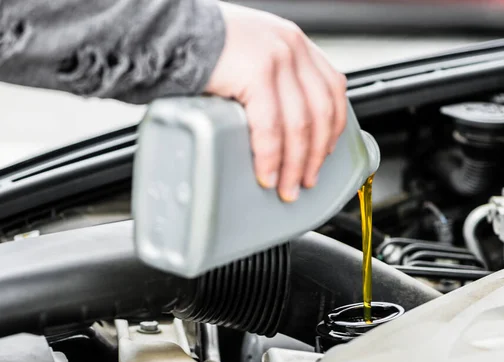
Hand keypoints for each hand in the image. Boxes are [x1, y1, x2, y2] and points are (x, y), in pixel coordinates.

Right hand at [205, 2, 347, 201]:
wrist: (170, 31)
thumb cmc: (202, 46)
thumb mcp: (251, 52)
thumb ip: (272, 78)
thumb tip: (280, 120)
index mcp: (294, 43)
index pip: (333, 89)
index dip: (333, 127)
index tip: (325, 152)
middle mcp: (292, 46)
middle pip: (321, 111)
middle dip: (316, 155)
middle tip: (306, 180)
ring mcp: (277, 58)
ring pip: (300, 125)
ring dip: (295, 164)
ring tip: (287, 188)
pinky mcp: (257, 73)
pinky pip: (271, 128)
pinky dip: (270, 157)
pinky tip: (266, 174)